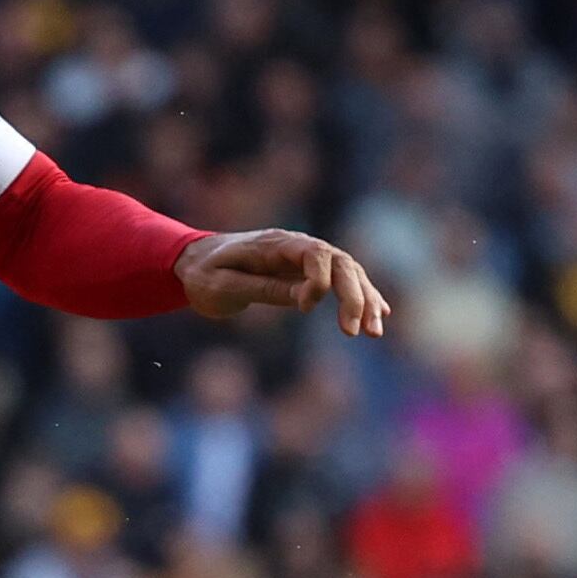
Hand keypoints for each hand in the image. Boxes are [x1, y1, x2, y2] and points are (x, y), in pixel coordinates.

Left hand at [178, 227, 391, 338]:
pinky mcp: (308, 270)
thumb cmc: (204, 274)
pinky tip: (380, 313)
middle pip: (341, 263)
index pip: (314, 253)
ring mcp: (305, 257)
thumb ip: (263, 288)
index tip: (306, 307)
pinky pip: (342, 279)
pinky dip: (362, 295)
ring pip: (348, 272)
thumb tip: (307, 299)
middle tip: (357, 332)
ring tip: (374, 332)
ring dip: (365, 300)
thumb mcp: (222, 286)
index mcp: (275, 245)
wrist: (195, 261)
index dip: (320, 279)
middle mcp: (297, 246)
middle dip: (355, 296)